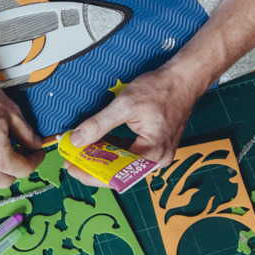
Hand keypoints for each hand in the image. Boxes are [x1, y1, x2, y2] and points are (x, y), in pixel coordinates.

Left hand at [63, 63, 201, 187]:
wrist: (183, 80)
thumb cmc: (161, 89)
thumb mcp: (124, 105)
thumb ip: (99, 124)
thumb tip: (77, 139)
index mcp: (152, 154)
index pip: (116, 175)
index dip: (91, 174)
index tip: (72, 168)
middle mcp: (157, 159)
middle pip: (119, 172)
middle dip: (93, 166)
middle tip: (71, 161)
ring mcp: (157, 154)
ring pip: (123, 163)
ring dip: (101, 157)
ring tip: (80, 152)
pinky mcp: (154, 146)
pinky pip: (130, 154)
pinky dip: (113, 149)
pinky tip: (98, 143)